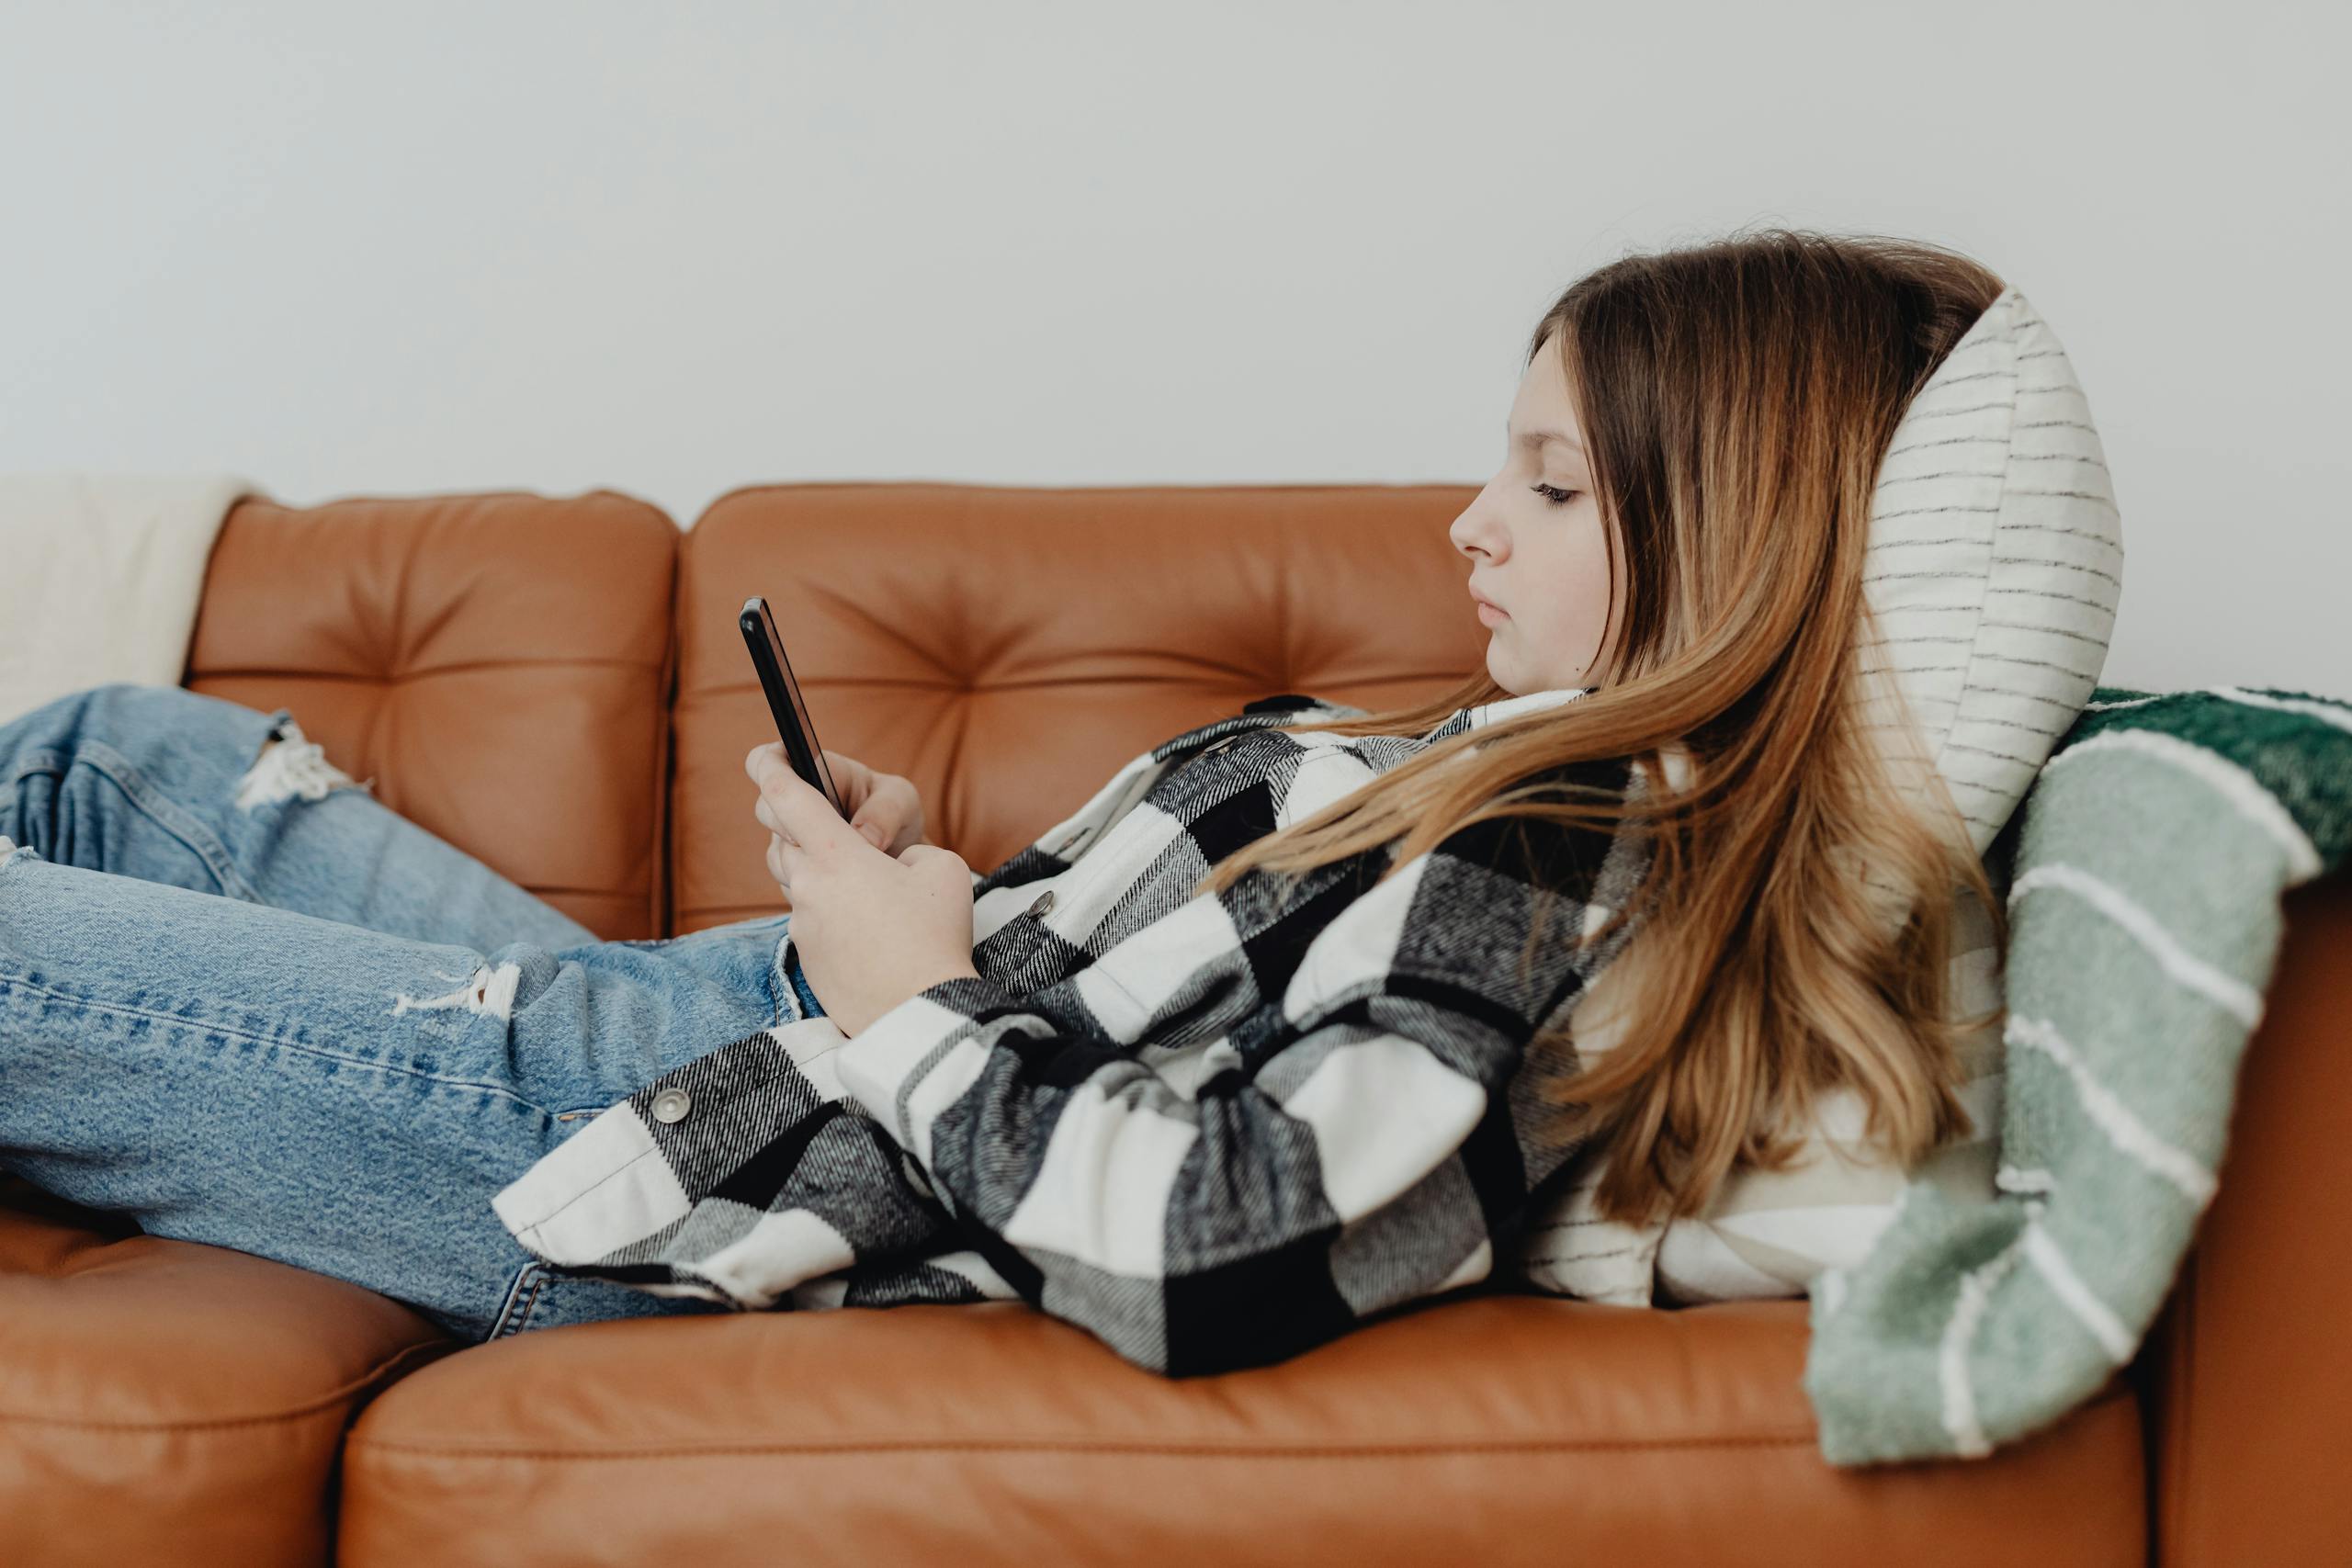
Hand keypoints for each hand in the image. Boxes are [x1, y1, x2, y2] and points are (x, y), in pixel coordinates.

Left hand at [745, 742, 978, 1037]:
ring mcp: (802, 925)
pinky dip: (827, 910)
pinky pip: (807, 918)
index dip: (770, 768)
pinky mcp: (807, 958)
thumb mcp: (941, 868)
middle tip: (820, 818)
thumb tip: (889, 864)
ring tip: (851, 874)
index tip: (761, 754)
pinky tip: (863, 924)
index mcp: (836, 855)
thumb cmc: (935, 938)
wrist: (918, 1014)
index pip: (788, 797)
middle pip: (782, 838)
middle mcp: (808, 886)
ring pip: (793, 880)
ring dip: (812, 867)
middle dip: (795, 822)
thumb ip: (908, 849)